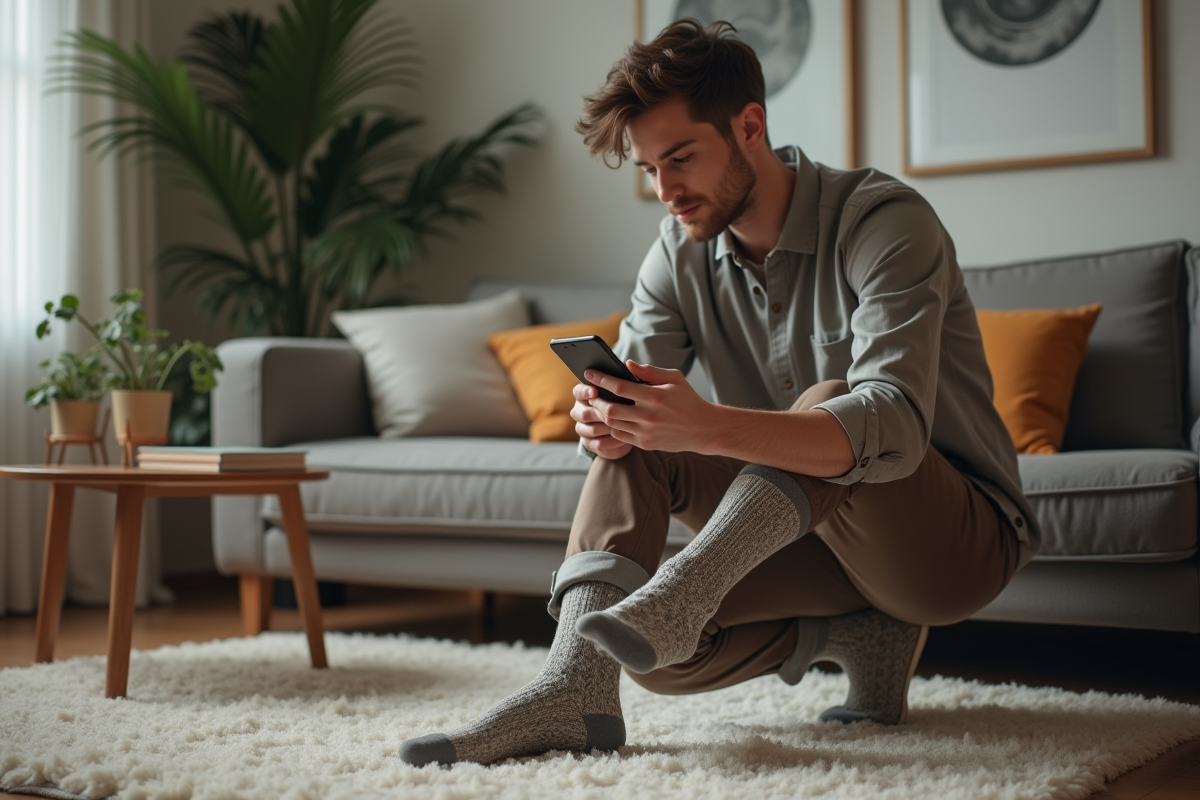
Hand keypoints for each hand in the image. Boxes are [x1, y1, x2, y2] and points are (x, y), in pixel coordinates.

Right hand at [571, 382, 633, 458]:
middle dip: (596, 412)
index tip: (595, 391)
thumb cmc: (635, 400)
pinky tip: (625, 439)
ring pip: (589, 429)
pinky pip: (598, 444)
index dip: (585, 391)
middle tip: (611, 412)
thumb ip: (635, 375)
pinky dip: (611, 442)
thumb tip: (630, 364)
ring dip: (605, 428)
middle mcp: (581, 411)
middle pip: (581, 413)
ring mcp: (585, 429)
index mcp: (587, 394)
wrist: (637, 426)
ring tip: (622, 426)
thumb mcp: (638, 386)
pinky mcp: (592, 444)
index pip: (578, 391)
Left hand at [584, 361, 714, 452]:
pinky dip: (613, 425)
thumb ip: (649, 371)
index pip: (620, 386)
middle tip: (591, 392)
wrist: (702, 429)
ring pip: (612, 423)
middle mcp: (649, 416)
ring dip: (602, 413)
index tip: (589, 372)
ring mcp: (646, 432)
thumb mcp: (674, 379)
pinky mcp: (645, 444)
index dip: (602, 379)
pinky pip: (619, 435)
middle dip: (596, 399)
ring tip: (599, 404)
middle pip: (610, 408)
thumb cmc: (687, 400)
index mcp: (655, 396)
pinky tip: (613, 417)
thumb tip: (627, 365)